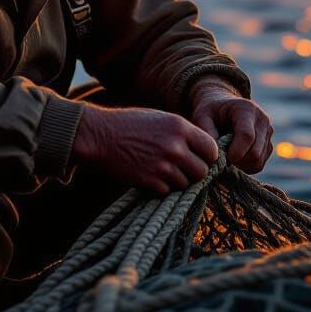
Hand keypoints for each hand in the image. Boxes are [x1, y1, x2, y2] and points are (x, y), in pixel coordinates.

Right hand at [72, 104, 219, 196]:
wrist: (99, 136)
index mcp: (180, 127)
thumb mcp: (162, 119)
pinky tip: (150, 176)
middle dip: (194, 173)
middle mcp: (175, 146)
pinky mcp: (149, 181)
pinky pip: (167, 192)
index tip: (199, 158)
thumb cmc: (130, 125)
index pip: (211, 150)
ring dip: (177, 181)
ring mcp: (163, 166)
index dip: (207, 157)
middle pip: (202, 171)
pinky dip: (161, 188)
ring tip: (162, 171)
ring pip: (186, 184)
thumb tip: (206, 152)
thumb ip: (184, 134)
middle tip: (181, 169)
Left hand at [189, 80, 273, 173]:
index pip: (247, 136)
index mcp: (247, 109)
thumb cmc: (211, 112)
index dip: (235, 152)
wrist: (224, 107)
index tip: (222, 158)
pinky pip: (259, 164)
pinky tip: (235, 158)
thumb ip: (207, 133)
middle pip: (255, 152)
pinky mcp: (268, 144)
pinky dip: (246, 167)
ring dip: (241, 165)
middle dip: (237, 161)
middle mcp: (262, 120)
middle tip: (222, 159)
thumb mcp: (203, 116)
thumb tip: (215, 156)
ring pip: (259, 161)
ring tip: (227, 157)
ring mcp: (268, 132)